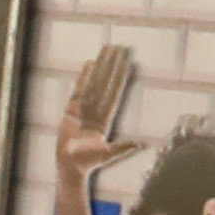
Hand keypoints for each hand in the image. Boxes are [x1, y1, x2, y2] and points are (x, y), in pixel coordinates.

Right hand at [57, 44, 146, 182]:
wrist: (70, 168)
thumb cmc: (89, 163)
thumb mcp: (109, 154)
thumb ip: (125, 147)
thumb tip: (144, 144)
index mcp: (106, 119)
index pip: (115, 92)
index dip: (120, 76)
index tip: (127, 61)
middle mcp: (96, 110)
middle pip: (106, 82)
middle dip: (112, 65)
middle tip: (118, 47)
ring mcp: (84, 109)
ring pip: (94, 83)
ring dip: (100, 66)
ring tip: (106, 49)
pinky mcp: (70, 111)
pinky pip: (78, 90)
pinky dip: (83, 77)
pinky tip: (89, 64)